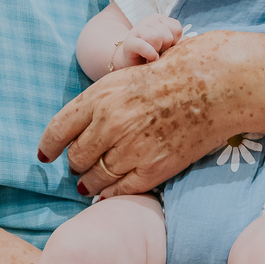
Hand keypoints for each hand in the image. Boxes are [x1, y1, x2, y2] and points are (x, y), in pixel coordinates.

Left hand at [41, 32, 260, 197]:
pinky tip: (111, 191)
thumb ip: (102, 99)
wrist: (219, 84)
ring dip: (91, 182)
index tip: (45, 156)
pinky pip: (120, 190)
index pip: (58, 129)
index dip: (48, 146)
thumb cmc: (177, 70)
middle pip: (76, 158)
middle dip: (77, 163)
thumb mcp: (129, 74)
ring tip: (94, 181)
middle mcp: (110, 123)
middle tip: (83, 164)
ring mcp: (131, 148)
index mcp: (101, 95)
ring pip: (94, 178)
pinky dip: (112, 193)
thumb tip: (84, 124)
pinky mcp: (154, 168)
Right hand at [112, 15, 182, 67]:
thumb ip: (179, 42)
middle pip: (167, 35)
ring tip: (153, 55)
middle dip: (165, 48)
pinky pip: (143, 45)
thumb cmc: (152, 53)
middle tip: (158, 52)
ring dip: (156, 51)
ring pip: (156, 37)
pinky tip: (150, 58)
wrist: (130, 61)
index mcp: (161, 19)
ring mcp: (138, 29)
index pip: (177, 28)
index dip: (175, 42)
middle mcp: (150, 21)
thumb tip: (194, 43)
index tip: (167, 47)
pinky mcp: (129, 42)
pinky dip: (149, 54)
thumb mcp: (168, 45)